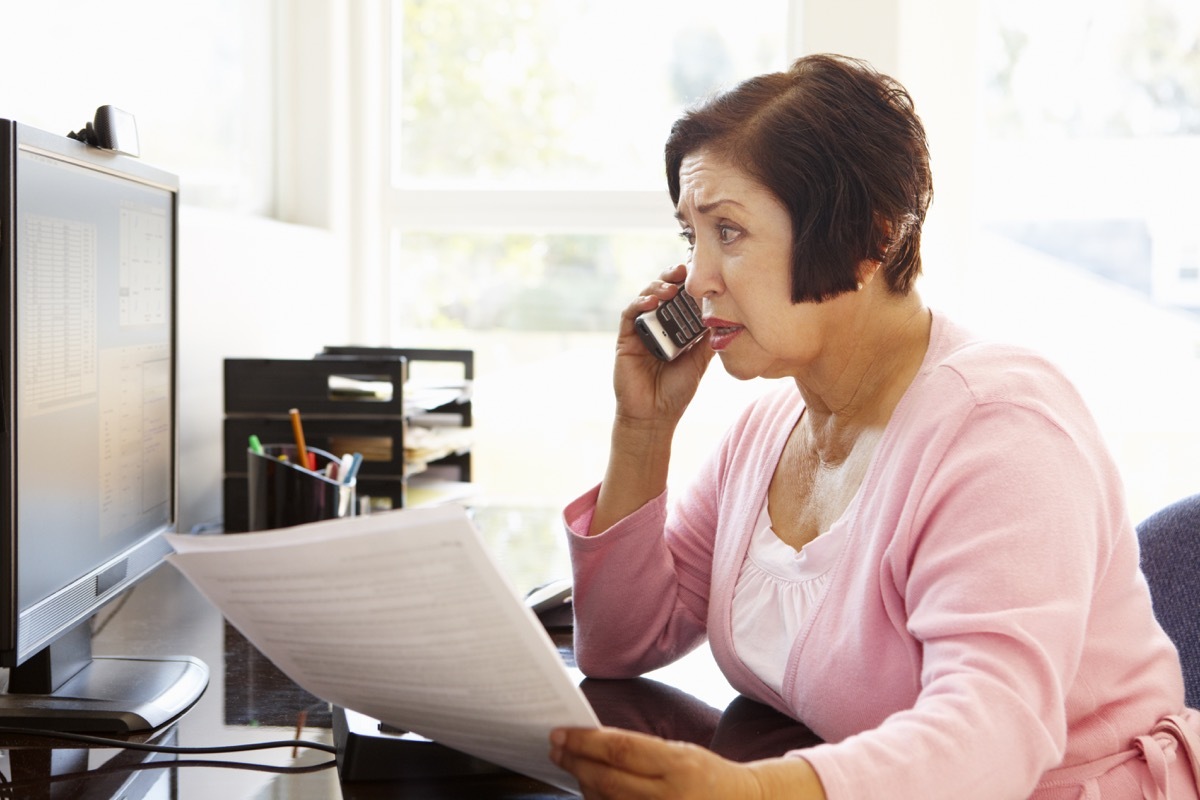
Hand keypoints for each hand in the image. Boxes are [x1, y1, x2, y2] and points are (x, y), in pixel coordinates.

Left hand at [550, 726, 763, 799]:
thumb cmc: (707, 776)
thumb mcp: (680, 753)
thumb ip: (639, 751)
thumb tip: (593, 742)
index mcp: (677, 765)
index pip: (620, 750)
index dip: (585, 742)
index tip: (561, 733)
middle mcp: (668, 796)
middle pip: (607, 780)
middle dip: (575, 762)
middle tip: (555, 746)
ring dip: (582, 783)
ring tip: (569, 763)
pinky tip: (588, 788)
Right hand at [613, 264, 713, 425]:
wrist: (655, 416)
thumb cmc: (676, 391)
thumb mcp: (699, 361)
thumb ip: (707, 339)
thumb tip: (725, 315)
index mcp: (675, 329)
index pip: (681, 299)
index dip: (688, 284)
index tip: (702, 271)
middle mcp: (657, 326)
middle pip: (662, 292)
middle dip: (672, 278)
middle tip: (684, 269)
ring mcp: (641, 331)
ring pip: (645, 297)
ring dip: (657, 287)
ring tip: (670, 287)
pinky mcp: (625, 339)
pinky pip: (630, 314)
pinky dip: (640, 303)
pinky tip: (653, 301)